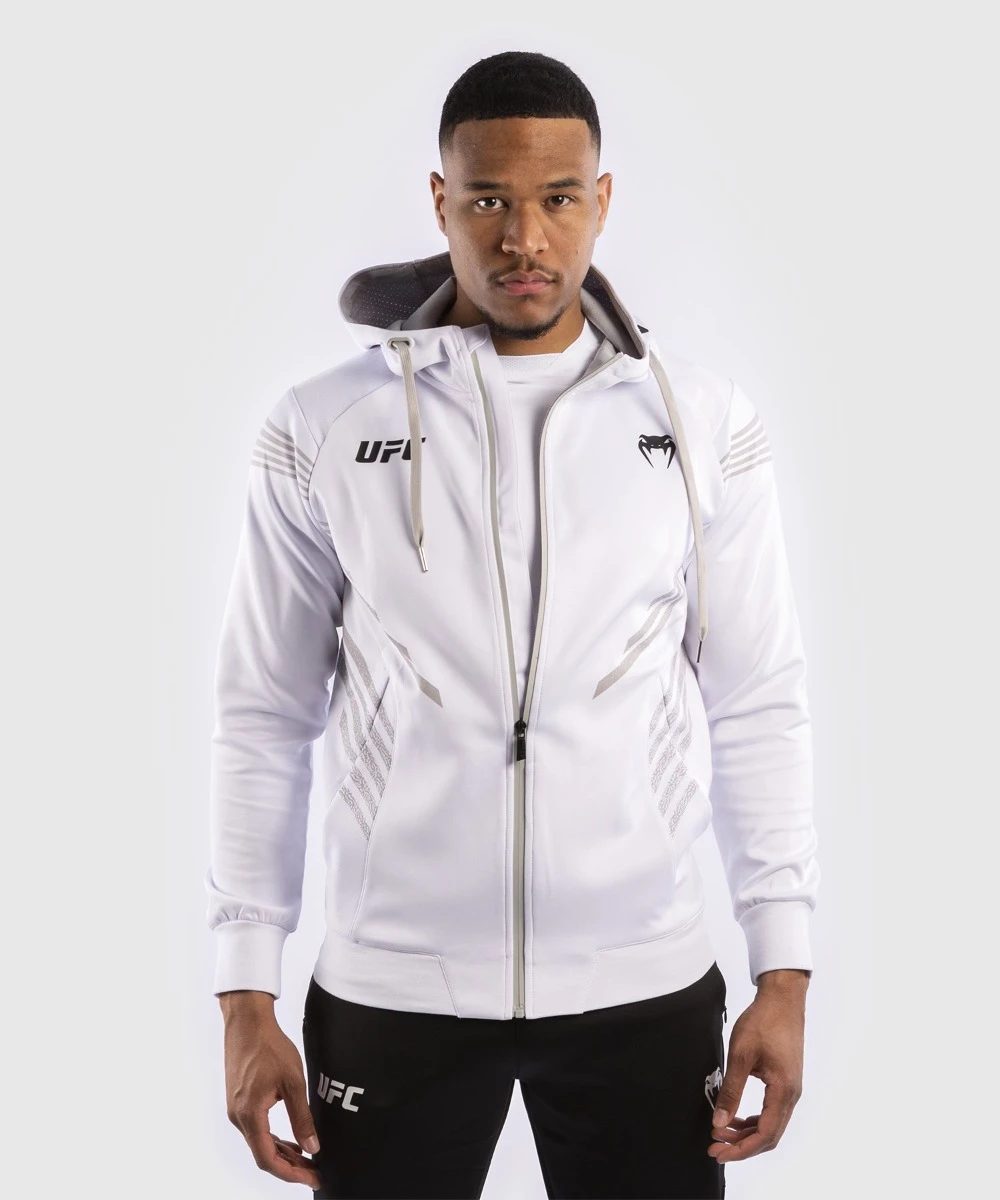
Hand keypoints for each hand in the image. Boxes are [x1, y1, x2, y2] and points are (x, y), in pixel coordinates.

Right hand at [220, 991, 322, 1188]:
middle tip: (314, 1171)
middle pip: (263, 1155)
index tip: (311, 1178)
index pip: (268, 1159)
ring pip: (260, 1143)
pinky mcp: (239, 1101)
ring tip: (307, 1159)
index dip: (291, 1174)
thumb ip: (302, 1117)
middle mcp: (238, 1117)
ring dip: (282, 1153)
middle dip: (290, 1167)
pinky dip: (273, 1138)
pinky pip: (257, 1129)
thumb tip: (313, 1146)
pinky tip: (291, 1139)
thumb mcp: (293, 1082)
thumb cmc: (269, 1046)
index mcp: (249, 1115)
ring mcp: (236, 1109)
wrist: (247, 1022)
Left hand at [708, 968, 807, 1163]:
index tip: (718, 1152)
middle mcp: (791, 1095)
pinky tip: (736, 1118)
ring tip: (721, 1133)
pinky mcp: (785, 1081)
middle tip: (715, 1149)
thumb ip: (731, 1090)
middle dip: (742, 1146)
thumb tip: (718, 1122)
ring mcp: (790, 1089)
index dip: (741, 1149)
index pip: (764, 1135)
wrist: (782, 999)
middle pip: (769, 1135)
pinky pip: (771, 1111)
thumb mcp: (741, 1055)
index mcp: (783, 1091)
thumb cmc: (763, 1021)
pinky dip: (753, 1120)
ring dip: (746, 1133)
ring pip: (771, 1125)